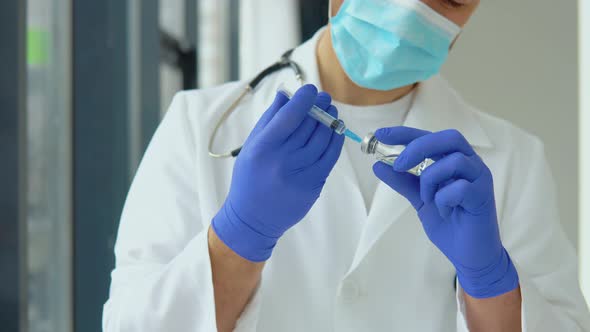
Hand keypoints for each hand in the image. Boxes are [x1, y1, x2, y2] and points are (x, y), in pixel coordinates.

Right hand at [212, 85, 344, 261]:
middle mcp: (282, 160)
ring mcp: (300, 174)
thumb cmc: (249, 178)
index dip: (304, 99)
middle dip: (320, 107)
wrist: (252, 218)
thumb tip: (286, 93)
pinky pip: (330, 157)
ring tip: (331, 112)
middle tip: (324, 98)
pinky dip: (335, 141)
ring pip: (322, 139)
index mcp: (263, 148)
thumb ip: (269, 119)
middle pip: (308, 125)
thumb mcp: (251, 146)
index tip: (311, 89)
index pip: (290, 116)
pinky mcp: (313, 185)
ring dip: (331, 121)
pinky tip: (335, 131)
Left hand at [372, 126, 518, 297]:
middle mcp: (470, 164)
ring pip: (453, 161)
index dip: (406, 133)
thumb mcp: (420, 199)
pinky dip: (444, 199)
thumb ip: (403, 182)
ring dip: (431, 179)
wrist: (469, 255)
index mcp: (455, 160)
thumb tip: (379, 165)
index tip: (381, 135)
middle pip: (448, 137)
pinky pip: (459, 188)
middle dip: (418, 147)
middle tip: (399, 165)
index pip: (430, 137)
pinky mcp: (483, 196)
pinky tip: (445, 212)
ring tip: (428, 198)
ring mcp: (480, 179)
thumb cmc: (449, 223)